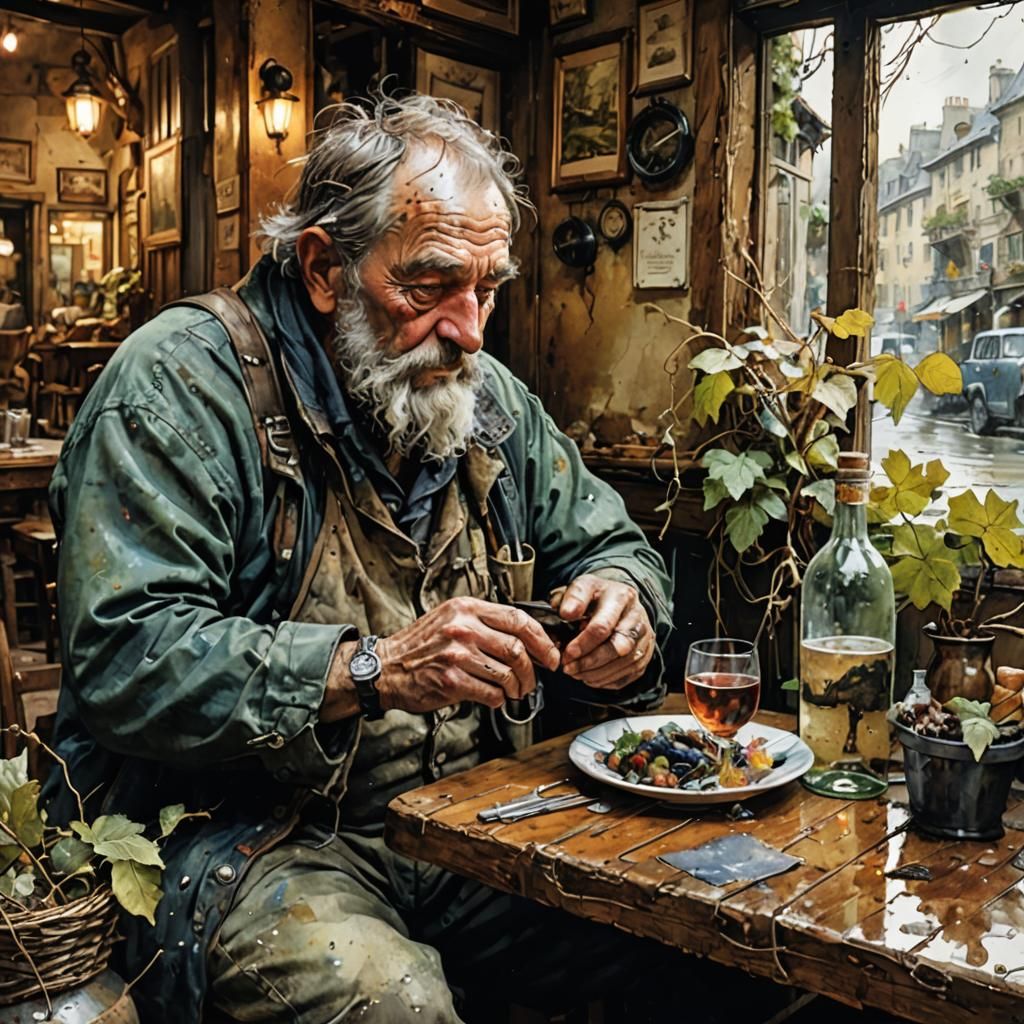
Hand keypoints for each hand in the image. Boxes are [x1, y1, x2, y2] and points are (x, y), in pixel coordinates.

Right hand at [374, 597, 560, 713]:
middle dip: (532, 669)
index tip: (550, 654)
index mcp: (467, 608)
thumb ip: (483, 623)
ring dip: (517, 688)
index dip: (542, 639)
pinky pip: (491, 692)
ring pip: (507, 672)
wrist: (386, 667)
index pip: (518, 618)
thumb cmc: (419, 646)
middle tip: (532, 681)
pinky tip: (494, 698)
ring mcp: (457, 654)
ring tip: (514, 692)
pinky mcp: (451, 680)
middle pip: (517, 648)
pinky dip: (498, 699)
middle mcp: (463, 627)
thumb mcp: (451, 618)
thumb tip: (523, 640)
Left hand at [555, 575, 654, 689]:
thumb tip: (567, 613)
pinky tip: (589, 676)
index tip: (567, 653)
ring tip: (576, 672)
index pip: (604, 626)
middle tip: (568, 667)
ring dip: (596, 673)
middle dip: (590, 661)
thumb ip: (572, 597)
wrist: (617, 600)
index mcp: (621, 597)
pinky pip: (629, 674)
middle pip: (618, 647)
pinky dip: (607, 679)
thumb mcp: (582, 587)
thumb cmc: (596, 596)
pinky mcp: (645, 653)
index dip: (584, 643)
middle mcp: (638, 617)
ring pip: (624, 664)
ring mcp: (645, 637)